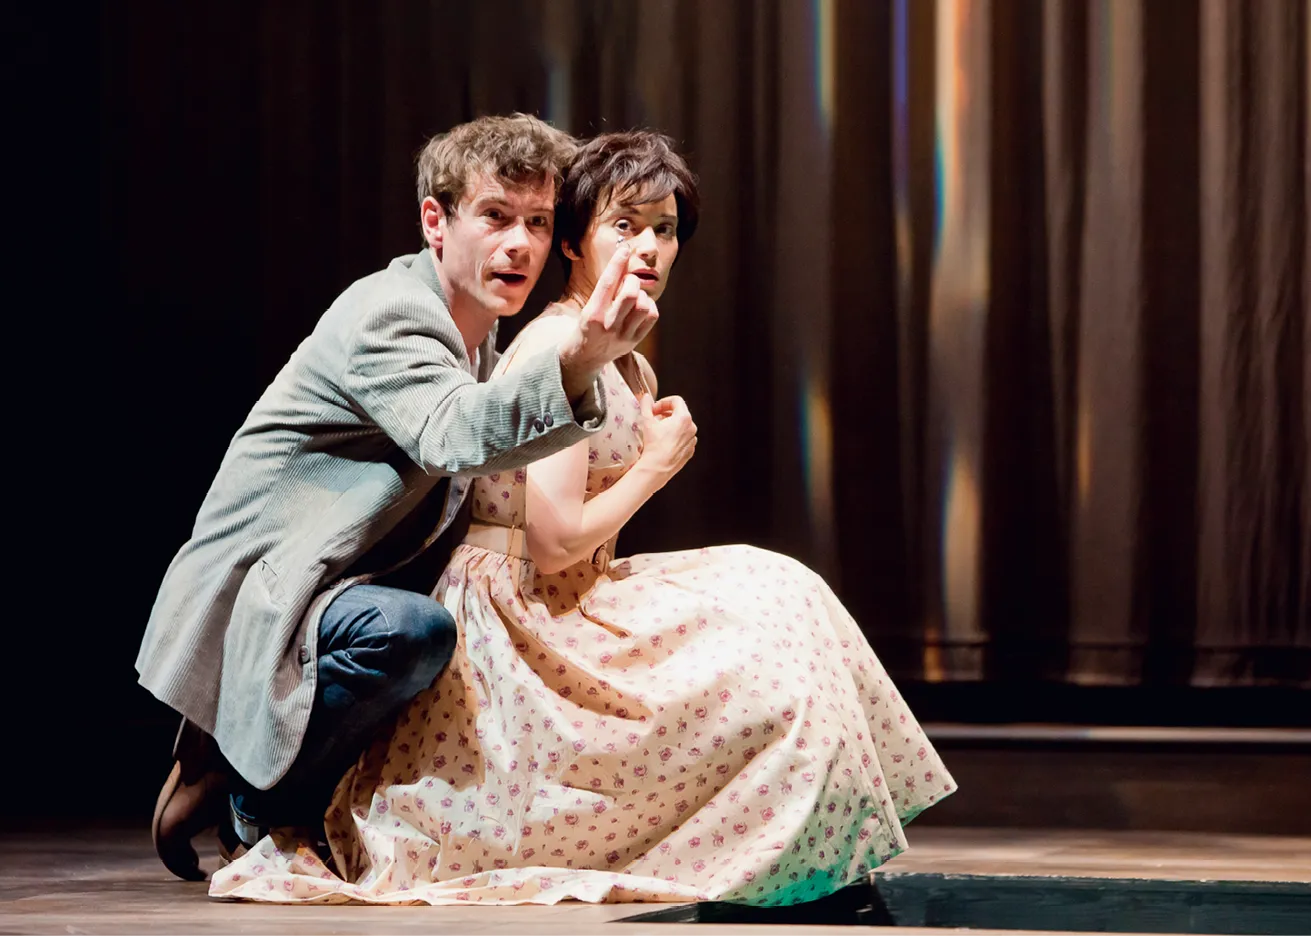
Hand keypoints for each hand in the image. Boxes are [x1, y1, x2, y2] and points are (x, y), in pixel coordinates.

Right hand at [557, 244, 658, 400]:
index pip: (608, 283)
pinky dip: (649, 306)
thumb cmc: (586, 327)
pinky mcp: (634, 341)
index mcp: (592, 314)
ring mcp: (623, 335)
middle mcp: (608, 325)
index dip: (617, 263)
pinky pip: (652, 316)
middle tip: (627, 281)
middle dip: (631, 281)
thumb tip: (621, 262)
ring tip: (633, 297)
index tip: (624, 250)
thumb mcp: (588, 307)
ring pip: (643, 305)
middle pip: (630, 293)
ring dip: (641, 294)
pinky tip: (640, 306)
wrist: (584, 357)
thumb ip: (605, 290)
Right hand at [637, 393, 696, 486]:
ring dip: (670, 425)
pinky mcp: (690, 450)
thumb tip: (646, 397)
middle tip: (654, 420)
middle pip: (679, 413)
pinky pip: (683, 439)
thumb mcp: (647, 421)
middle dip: (666, 413)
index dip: (663, 402)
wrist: (657, 467)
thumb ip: (646, 406)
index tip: (654, 409)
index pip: (676, 400)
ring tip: (658, 432)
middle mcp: (692, 427)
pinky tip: (664, 442)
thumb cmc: (653, 445)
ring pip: (682, 426)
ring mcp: (692, 440)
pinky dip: (675, 437)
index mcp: (684, 417)